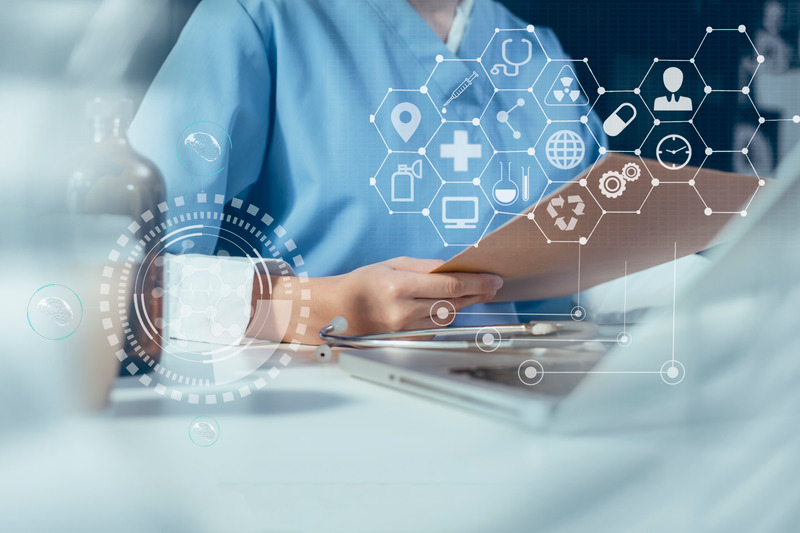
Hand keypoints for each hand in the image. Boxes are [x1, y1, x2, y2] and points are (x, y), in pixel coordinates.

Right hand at [330, 256, 502, 335]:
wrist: (339, 310)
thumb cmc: (365, 283)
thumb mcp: (394, 264)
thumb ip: (427, 267)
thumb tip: (457, 269)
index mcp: (399, 286)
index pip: (449, 286)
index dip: (476, 283)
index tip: (494, 280)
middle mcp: (402, 311)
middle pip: (453, 303)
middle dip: (475, 293)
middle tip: (491, 285)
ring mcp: (405, 330)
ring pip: (447, 317)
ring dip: (459, 305)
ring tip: (463, 293)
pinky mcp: (407, 341)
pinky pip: (436, 328)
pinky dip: (442, 317)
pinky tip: (437, 307)